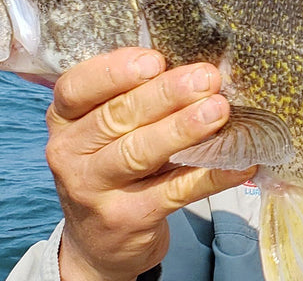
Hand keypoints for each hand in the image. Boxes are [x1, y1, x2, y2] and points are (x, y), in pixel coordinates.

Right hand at [43, 48, 254, 280]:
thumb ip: (133, 99)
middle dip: (166, 94)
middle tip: (206, 78)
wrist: (98, 242)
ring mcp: (93, 190)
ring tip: (219, 110)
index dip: (114, 71)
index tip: (155, 60)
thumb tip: (196, 69)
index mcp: (64, 120)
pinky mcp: (126, 219)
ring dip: (184, 129)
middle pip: (117, 116)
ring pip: (140, 153)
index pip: (76, 88)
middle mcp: (69, 154)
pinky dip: (209, 175)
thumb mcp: (104, 132)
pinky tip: (238, 162)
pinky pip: (174, 192)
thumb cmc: (111, 166)